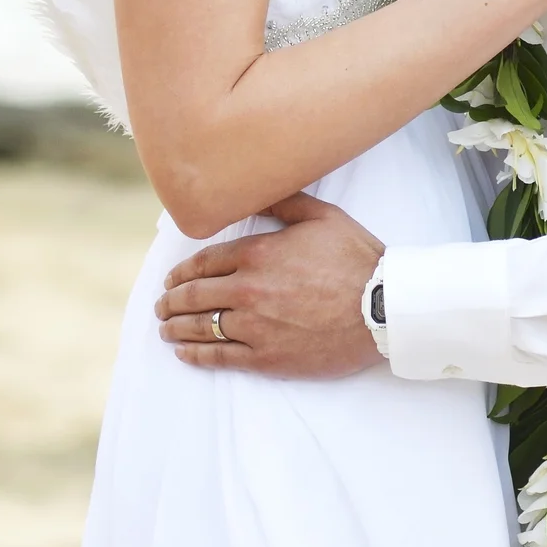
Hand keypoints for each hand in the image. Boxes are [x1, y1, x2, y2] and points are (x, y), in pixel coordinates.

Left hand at [155, 193, 384, 377]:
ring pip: (201, 327)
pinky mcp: (266, 357)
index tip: (172, 278)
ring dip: (176, 327)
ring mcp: (255, 326)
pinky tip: (184, 353)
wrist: (383, 309)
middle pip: (195, 295)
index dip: (182, 272)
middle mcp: (248, 289)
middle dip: (172, 300)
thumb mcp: (322, 217)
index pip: (204, 262)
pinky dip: (196, 355)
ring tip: (165, 328)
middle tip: (162, 304)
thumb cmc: (357, 260)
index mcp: (257, 253)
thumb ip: (284, 202)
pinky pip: (220, 357)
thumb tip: (258, 189)